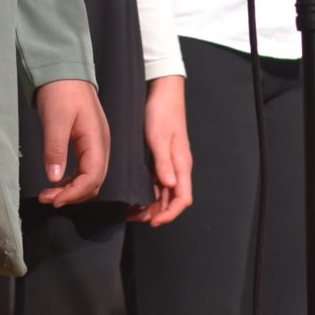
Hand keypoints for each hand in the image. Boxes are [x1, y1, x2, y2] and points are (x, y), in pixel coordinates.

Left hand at [35, 79, 109, 206]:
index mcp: (96, 139)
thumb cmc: (61, 91)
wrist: (64, 70)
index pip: (93, 177)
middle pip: (94, 182)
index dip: (75, 193)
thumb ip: (55, 148)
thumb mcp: (55, 119)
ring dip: (71, 190)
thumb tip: (55, 178)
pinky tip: (56, 182)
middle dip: (72, 195)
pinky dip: (72, 180)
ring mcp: (96, 144)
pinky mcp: (87, 143)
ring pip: (90, 178)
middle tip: (47, 198)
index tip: (54, 200)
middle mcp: (101, 145)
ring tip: (48, 193)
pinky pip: (85, 169)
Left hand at [128, 75, 193, 226]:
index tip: (154, 222)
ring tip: (131, 210)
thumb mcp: (160, 138)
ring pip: (164, 193)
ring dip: (151, 204)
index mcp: (182, 164)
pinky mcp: (162, 158)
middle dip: (158, 213)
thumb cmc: (163, 112)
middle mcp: (179, 167)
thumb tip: (169, 185)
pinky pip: (158, 182)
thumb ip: (164, 162)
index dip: (170, 214)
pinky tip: (134, 194)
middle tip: (135, 218)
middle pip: (173, 200)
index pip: (183, 199)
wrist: (163, 92)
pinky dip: (148, 192)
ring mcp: (171, 163)